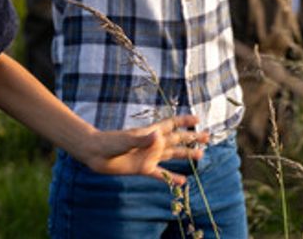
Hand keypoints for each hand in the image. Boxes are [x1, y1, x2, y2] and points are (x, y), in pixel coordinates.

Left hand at [72, 114, 206, 182]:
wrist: (95, 153)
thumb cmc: (109, 142)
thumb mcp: (126, 140)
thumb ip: (143, 139)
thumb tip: (159, 135)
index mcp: (150, 133)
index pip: (171, 124)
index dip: (184, 121)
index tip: (198, 119)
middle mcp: (152, 144)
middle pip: (176, 139)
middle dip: (191, 138)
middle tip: (208, 137)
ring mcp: (148, 156)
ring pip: (172, 154)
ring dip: (185, 155)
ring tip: (201, 155)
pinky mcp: (143, 168)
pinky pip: (160, 173)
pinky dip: (171, 177)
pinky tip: (183, 181)